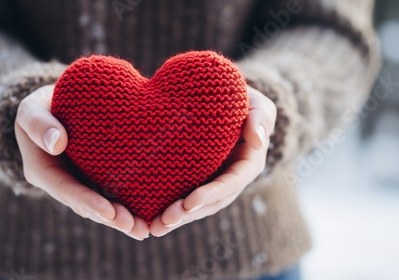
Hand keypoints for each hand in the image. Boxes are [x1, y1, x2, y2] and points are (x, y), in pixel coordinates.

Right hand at [15, 85, 149, 240]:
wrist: (55, 104)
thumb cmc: (41, 106)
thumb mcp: (30, 110)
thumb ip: (37, 123)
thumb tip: (57, 143)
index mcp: (43, 171)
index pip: (66, 189)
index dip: (88, 201)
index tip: (109, 211)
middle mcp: (62, 183)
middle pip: (87, 205)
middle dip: (112, 219)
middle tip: (137, 229)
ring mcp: (80, 182)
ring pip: (102, 204)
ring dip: (123, 218)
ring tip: (145, 228)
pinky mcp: (97, 176)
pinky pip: (113, 191)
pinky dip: (130, 202)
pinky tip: (150, 214)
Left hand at [150, 85, 276, 236]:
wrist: (222, 101)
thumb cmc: (243, 100)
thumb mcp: (258, 104)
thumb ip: (260, 118)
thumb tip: (257, 140)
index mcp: (248, 164)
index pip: (230, 183)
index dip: (210, 194)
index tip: (189, 202)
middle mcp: (232, 179)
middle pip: (211, 203)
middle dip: (188, 214)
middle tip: (164, 221)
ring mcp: (214, 181)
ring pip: (196, 205)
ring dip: (177, 218)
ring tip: (154, 227)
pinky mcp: (197, 179)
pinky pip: (185, 196)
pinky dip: (169, 207)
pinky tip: (150, 218)